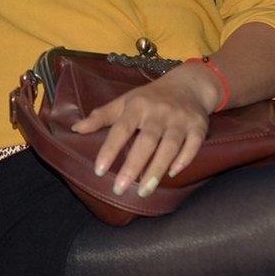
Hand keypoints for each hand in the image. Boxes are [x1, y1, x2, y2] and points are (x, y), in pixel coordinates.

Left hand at [69, 64, 217, 197]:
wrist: (189, 84)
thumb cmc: (151, 97)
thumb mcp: (125, 102)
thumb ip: (102, 116)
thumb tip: (76, 129)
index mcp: (137, 106)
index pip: (121, 129)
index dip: (110, 149)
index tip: (99, 170)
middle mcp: (159, 112)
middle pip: (146, 141)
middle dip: (133, 166)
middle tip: (120, 188)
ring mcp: (180, 120)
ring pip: (170, 147)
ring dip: (156, 169)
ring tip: (143, 190)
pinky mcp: (199, 127)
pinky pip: (193, 145)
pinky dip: (184, 160)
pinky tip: (172, 174)